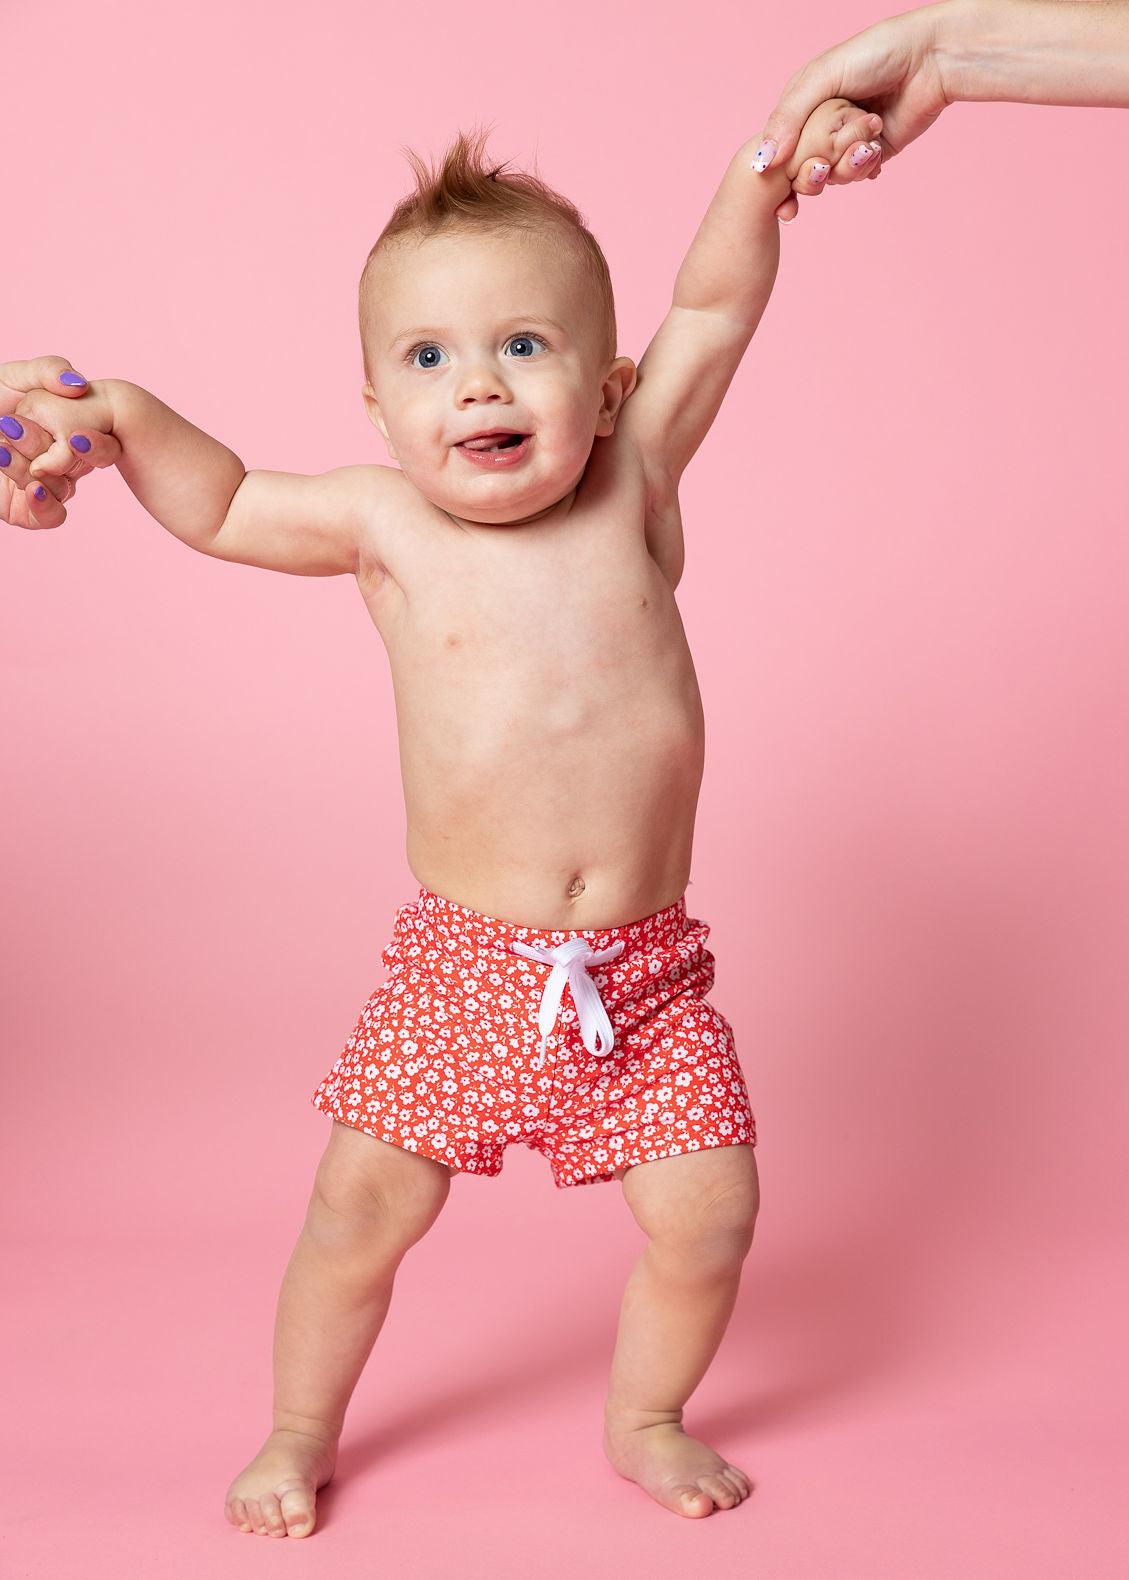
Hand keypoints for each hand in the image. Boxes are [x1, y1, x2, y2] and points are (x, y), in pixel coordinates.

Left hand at [1, 355, 121, 529]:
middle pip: (80, 467)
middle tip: (10, 427)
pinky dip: (46, 504)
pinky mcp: (26, 511)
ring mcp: (44, 487)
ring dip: (32, 468)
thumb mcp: (15, 376)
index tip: (76, 435)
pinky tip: (30, 487)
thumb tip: (79, 385)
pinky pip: (53, 517)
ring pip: (63, 488)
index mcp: (67, 434)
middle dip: (44, 447)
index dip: (98, 444)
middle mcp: (60, 462)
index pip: (101, 445)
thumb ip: (49, 370)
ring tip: (1, 450)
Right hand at [753, 3, 952, 181]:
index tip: (782, 191)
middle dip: (814, 173)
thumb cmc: (876, 53)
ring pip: (830, 176)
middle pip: (802, 169)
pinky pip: (856, 175)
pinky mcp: (871, 153)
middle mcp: (821, 125)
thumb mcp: (822, 77)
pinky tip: (875, 150)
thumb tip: (761, 161)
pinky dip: (863, 168)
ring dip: (846, 166)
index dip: (777, 173)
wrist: (930, 60)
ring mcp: (846, 140)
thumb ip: (788, 118)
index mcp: (802, 104)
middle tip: (825, 165)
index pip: (779, 147)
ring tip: (866, 142)